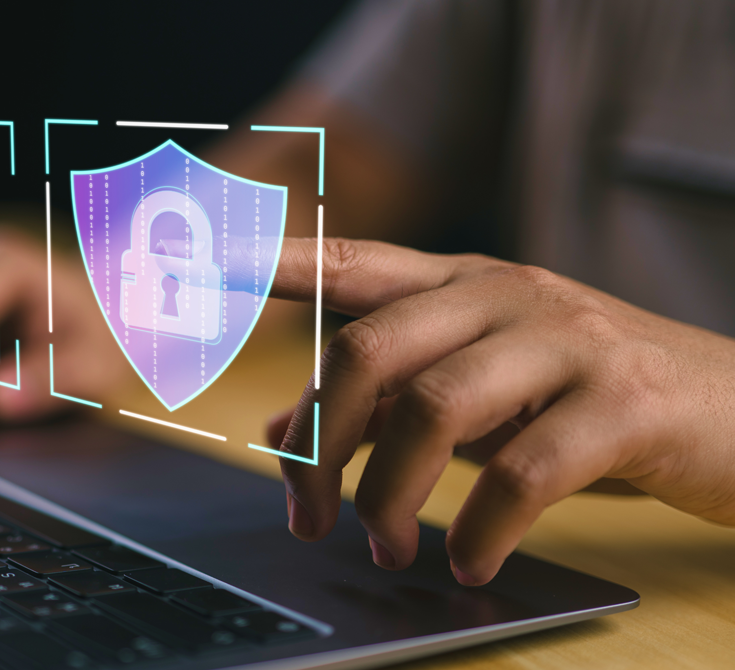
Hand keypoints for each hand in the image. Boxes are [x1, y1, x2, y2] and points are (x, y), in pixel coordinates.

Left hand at [267, 238, 734, 584]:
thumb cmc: (589, 398)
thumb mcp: (485, 386)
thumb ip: (389, 396)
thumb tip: (284, 431)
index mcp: (466, 283)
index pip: (353, 263)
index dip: (274, 266)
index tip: (201, 271)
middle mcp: (507, 295)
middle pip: (369, 349)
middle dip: (319, 443)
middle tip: (308, 518)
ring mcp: (568, 341)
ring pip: (433, 409)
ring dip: (389, 496)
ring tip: (386, 550)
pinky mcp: (625, 403)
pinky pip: (522, 472)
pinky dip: (478, 530)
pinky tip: (469, 562)